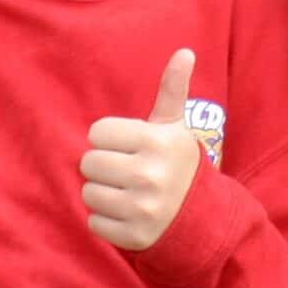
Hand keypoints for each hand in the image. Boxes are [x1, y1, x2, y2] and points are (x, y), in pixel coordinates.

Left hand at [80, 49, 203, 251]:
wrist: (199, 216)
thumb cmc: (175, 162)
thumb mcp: (175, 126)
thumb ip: (173, 89)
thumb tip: (185, 51)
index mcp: (157, 142)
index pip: (97, 133)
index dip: (109, 139)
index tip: (128, 147)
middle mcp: (150, 175)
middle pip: (88, 163)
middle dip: (104, 166)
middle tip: (125, 171)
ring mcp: (143, 208)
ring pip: (88, 193)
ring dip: (102, 193)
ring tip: (126, 192)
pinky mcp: (134, 236)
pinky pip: (94, 222)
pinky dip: (105, 219)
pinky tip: (127, 213)